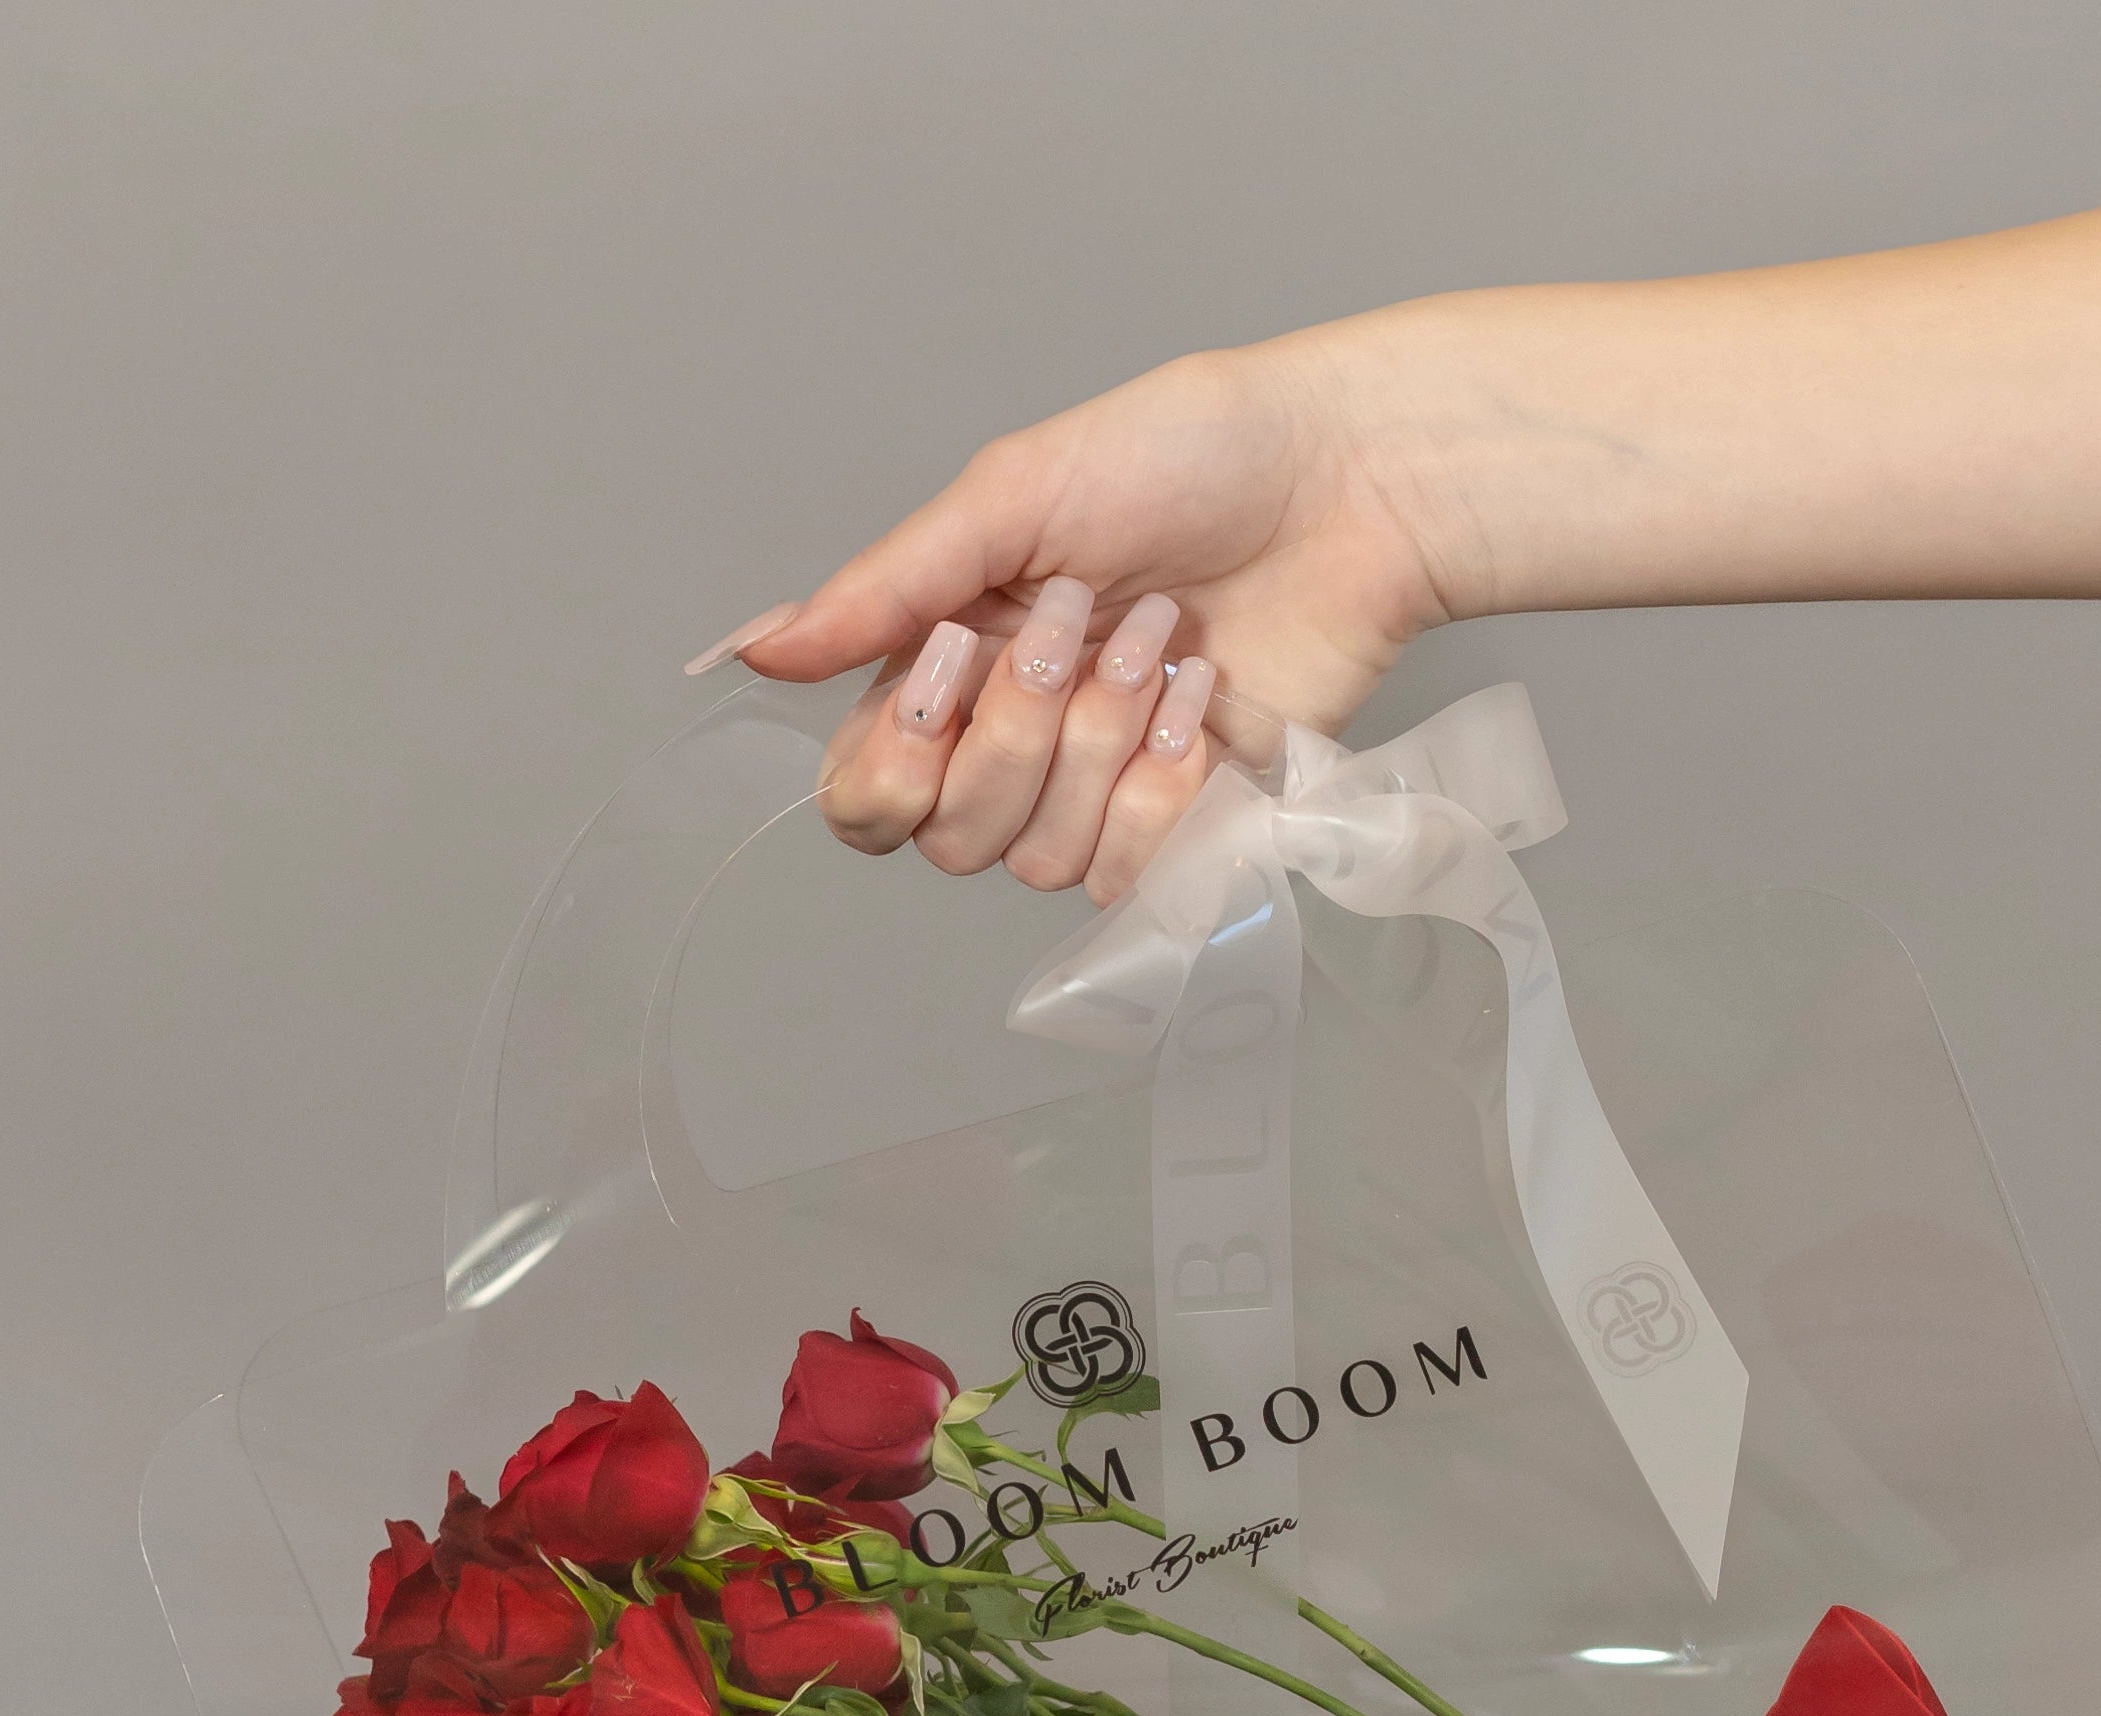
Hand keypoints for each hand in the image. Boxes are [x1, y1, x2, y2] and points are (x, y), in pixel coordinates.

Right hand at [685, 327, 1462, 904]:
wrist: (1342, 485)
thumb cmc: (1186, 457)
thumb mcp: (1015, 495)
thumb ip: (885, 587)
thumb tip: (758, 655)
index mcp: (952, 662)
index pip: (867, 795)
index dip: (892, 768)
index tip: (950, 668)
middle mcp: (1015, 742)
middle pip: (952, 839)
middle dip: (1017, 733)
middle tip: (1081, 624)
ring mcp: (1102, 793)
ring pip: (1041, 859)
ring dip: (1101, 747)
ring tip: (1160, 642)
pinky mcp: (1189, 826)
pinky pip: (1131, 873)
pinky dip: (1165, 791)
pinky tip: (1202, 699)